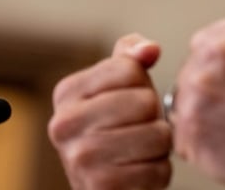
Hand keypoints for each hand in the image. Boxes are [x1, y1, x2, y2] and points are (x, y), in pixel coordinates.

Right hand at [48, 34, 172, 189]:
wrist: (108, 185)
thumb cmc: (120, 125)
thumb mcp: (121, 84)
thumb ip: (131, 55)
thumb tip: (150, 49)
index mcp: (67, 92)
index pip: (129, 69)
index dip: (143, 85)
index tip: (129, 102)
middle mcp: (64, 124)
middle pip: (144, 102)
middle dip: (154, 117)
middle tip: (139, 129)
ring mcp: (80, 159)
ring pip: (157, 136)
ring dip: (160, 146)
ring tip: (141, 150)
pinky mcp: (100, 188)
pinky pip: (158, 170)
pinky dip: (159, 172)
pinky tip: (139, 171)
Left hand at [171, 16, 224, 189]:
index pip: (206, 42)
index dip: (215, 67)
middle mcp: (216, 52)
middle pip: (191, 70)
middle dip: (205, 90)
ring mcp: (198, 86)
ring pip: (183, 100)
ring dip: (199, 115)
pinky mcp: (188, 122)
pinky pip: (180, 132)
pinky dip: (197, 143)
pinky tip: (224, 144)